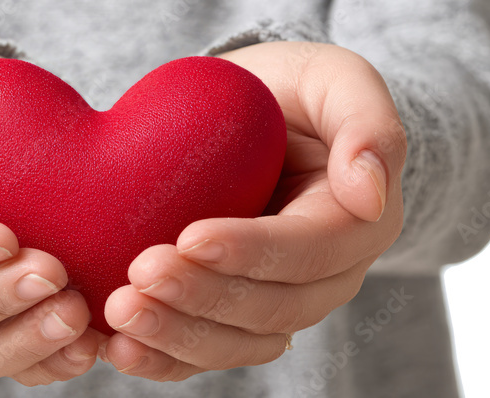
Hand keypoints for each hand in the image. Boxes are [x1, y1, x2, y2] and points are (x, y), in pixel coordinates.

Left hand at [101, 42, 406, 380]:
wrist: (257, 117)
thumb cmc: (295, 93)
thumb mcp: (338, 81)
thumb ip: (368, 124)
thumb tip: (370, 195)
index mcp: (356, 224)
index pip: (308, 251)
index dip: (250, 252)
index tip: (189, 237)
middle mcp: (324, 277)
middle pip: (271, 309)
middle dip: (203, 298)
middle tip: (139, 275)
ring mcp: (280, 303)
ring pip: (238, 343)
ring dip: (178, 337)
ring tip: (121, 313)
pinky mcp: (234, 317)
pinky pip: (206, 353)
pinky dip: (164, 360)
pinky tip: (120, 348)